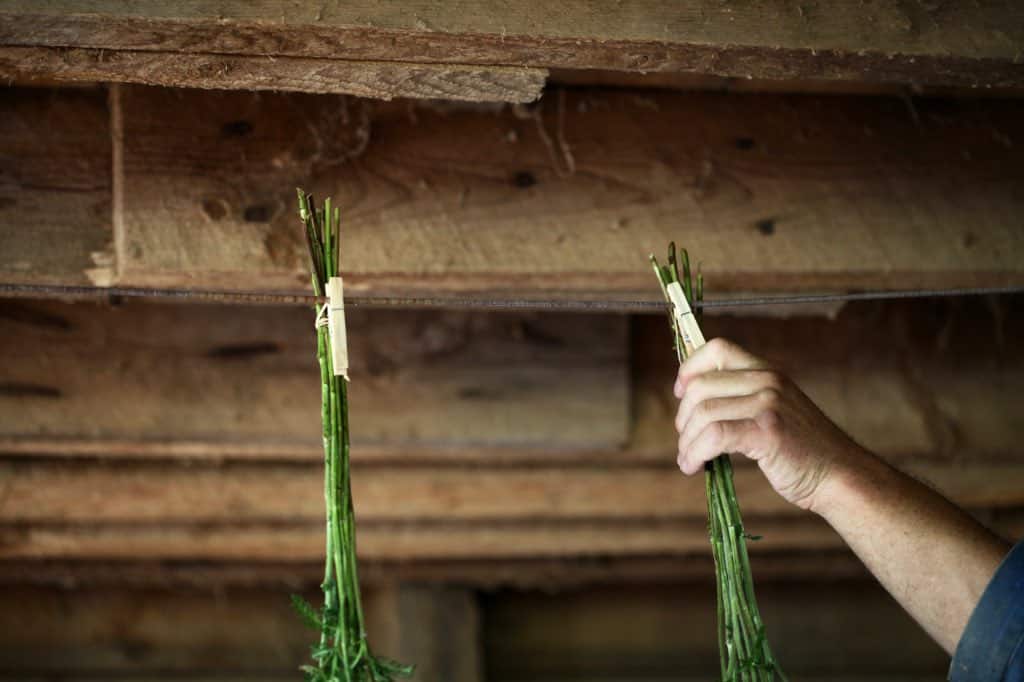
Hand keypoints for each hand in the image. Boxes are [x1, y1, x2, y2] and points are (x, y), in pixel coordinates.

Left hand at [673, 338, 866, 511]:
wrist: (839, 475)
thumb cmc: (802, 449)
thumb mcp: (775, 410)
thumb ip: (742, 398)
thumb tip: (691, 400)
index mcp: (768, 371)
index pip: (717, 348)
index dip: (689, 368)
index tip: (680, 393)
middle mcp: (768, 381)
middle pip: (700, 386)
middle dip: (684, 418)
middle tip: (686, 441)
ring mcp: (769, 404)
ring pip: (703, 413)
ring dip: (687, 442)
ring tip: (689, 459)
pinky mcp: (767, 432)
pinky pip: (713, 436)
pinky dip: (695, 453)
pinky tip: (695, 466)